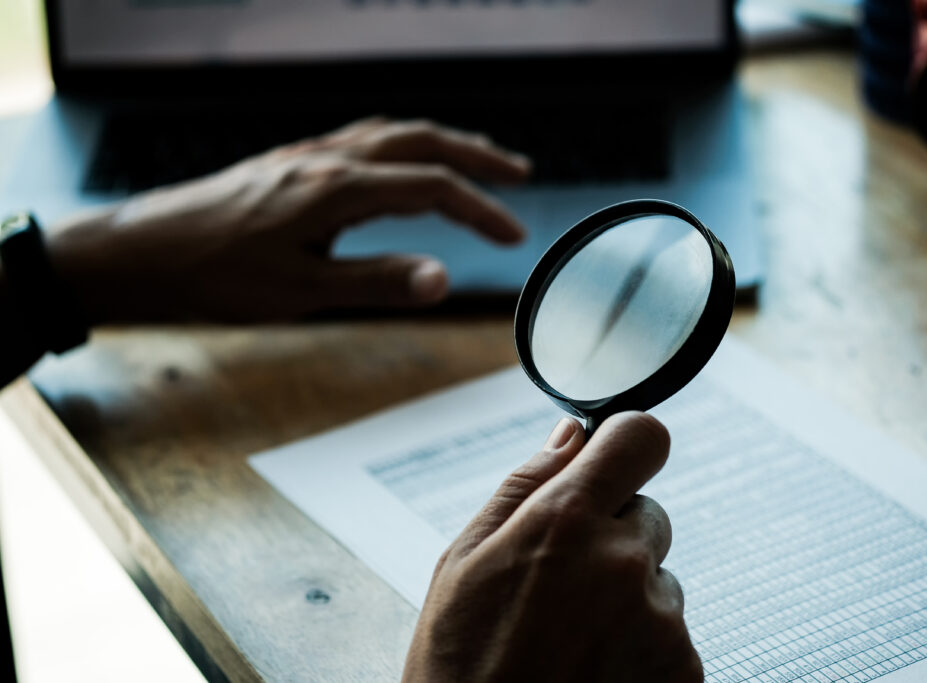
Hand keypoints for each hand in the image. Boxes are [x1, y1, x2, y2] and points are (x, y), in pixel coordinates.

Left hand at [46, 118, 530, 323]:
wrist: (148, 252)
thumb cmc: (217, 274)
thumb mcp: (302, 291)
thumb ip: (377, 281)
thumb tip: (443, 279)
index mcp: (337, 189)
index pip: (431, 188)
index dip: (481, 211)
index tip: (514, 236)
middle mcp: (327, 160)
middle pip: (420, 141)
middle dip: (475, 156)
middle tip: (517, 173)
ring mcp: (307, 157)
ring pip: (390, 134)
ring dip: (440, 144)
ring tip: (474, 160)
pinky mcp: (291, 165)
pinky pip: (362, 139)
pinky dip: (401, 146)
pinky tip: (400, 165)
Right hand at [403, 413, 702, 682]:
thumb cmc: (460, 663)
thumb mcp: (464, 561)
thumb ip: (525, 486)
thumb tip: (570, 435)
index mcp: (565, 521)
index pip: (642, 437)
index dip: (626, 444)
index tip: (613, 461)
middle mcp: (623, 562)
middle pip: (649, 513)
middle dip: (613, 535)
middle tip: (562, 587)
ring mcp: (660, 620)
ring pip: (657, 577)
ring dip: (627, 596)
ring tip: (571, 640)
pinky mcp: (685, 670)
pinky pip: (671, 630)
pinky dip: (643, 644)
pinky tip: (594, 670)